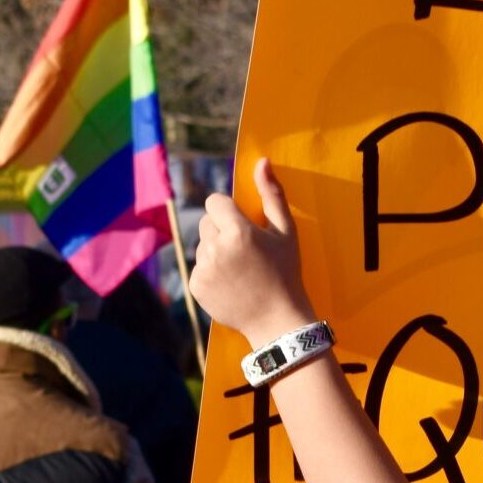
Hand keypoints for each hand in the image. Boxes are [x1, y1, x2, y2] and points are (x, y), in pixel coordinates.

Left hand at [190, 157, 316, 346]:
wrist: (278, 321)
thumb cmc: (286, 273)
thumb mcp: (286, 232)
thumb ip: (272, 195)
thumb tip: (262, 161)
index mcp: (238, 232)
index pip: (214, 202)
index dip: (228, 211)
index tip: (243, 226)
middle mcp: (216, 249)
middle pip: (205, 223)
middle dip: (221, 231)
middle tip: (245, 251)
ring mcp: (204, 269)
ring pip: (201, 245)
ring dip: (216, 251)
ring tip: (240, 270)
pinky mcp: (196, 287)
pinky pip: (198, 268)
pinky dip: (211, 273)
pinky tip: (231, 284)